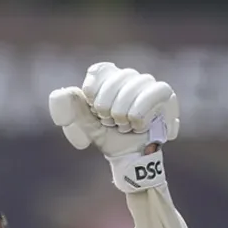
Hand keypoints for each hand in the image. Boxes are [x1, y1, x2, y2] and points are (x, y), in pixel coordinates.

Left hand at [49, 62, 179, 157]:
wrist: (131, 157)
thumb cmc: (110, 138)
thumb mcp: (89, 125)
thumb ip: (75, 109)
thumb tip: (63, 92)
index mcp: (107, 79)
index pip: (99, 71)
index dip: (95, 90)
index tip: (95, 110)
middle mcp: (127, 76)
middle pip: (117, 78)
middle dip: (109, 106)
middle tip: (110, 122)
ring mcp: (146, 83)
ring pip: (136, 84)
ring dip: (125, 112)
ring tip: (124, 125)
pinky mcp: (164, 93)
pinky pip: (155, 92)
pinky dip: (141, 112)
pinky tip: (138, 125)